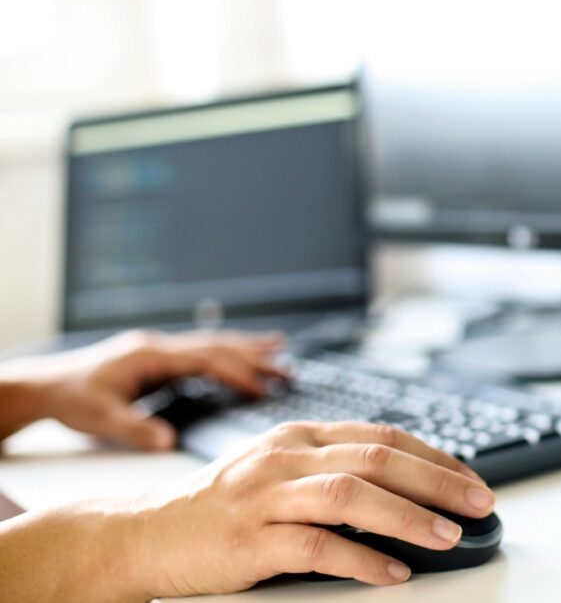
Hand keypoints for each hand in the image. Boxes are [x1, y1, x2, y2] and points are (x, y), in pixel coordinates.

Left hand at [0, 329, 284, 449]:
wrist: (46, 385)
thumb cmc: (71, 398)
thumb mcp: (100, 418)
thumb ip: (136, 429)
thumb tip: (169, 441)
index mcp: (150, 356)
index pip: (204, 360)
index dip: (236, 373)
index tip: (263, 387)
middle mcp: (159, 347)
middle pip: (216, 346)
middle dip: (254, 356)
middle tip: (288, 367)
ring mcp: (160, 350)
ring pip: (212, 344)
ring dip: (246, 348)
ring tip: (279, 348)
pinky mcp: (159, 358)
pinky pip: (202, 352)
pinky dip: (227, 353)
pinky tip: (241, 356)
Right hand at [120, 421, 494, 596]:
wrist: (146, 532)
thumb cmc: (222, 505)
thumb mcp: (280, 470)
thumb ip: (334, 470)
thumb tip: (408, 491)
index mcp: (300, 436)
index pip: (382, 435)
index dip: (434, 456)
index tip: (471, 478)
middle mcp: (286, 456)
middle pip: (376, 458)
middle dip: (437, 480)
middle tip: (480, 502)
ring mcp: (266, 495)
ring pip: (350, 495)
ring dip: (407, 516)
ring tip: (448, 536)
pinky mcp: (250, 538)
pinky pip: (315, 546)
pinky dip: (360, 558)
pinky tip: (392, 571)